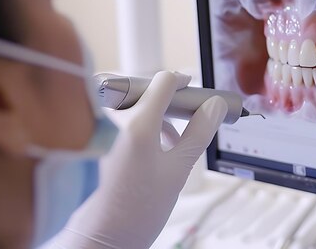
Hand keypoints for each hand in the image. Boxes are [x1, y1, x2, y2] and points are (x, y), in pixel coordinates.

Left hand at [46, 71, 227, 247]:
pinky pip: (122, 119)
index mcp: (137, 124)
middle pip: (142, 88)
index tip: (195, 92)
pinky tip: (159, 146)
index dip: (182, 82)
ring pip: (131, 103)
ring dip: (154, 111)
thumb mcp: (180, 168)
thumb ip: (199, 132)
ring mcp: (104, 130)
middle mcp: (116, 121)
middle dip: (165, 96)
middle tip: (185, 110)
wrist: (105, 233)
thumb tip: (214, 106)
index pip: (162, 82)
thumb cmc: (139, 206)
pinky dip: (142, 124)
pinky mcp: (100, 142)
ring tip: (176, 136)